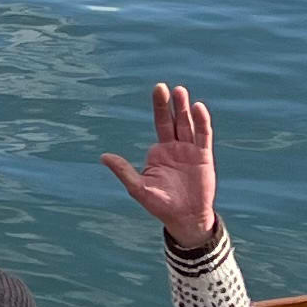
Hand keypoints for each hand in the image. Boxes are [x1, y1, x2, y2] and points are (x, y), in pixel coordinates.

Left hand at [101, 81, 218, 249]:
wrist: (184, 218)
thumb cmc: (160, 205)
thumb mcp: (138, 188)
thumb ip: (124, 171)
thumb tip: (103, 157)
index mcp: (160, 151)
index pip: (160, 123)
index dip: (160, 107)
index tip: (158, 90)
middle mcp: (176, 147)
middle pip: (173, 120)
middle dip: (170, 104)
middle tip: (164, 87)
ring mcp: (190, 150)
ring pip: (188, 124)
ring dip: (185, 109)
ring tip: (181, 92)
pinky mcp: (203, 157)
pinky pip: (203, 136)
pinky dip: (201, 122)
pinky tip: (198, 108)